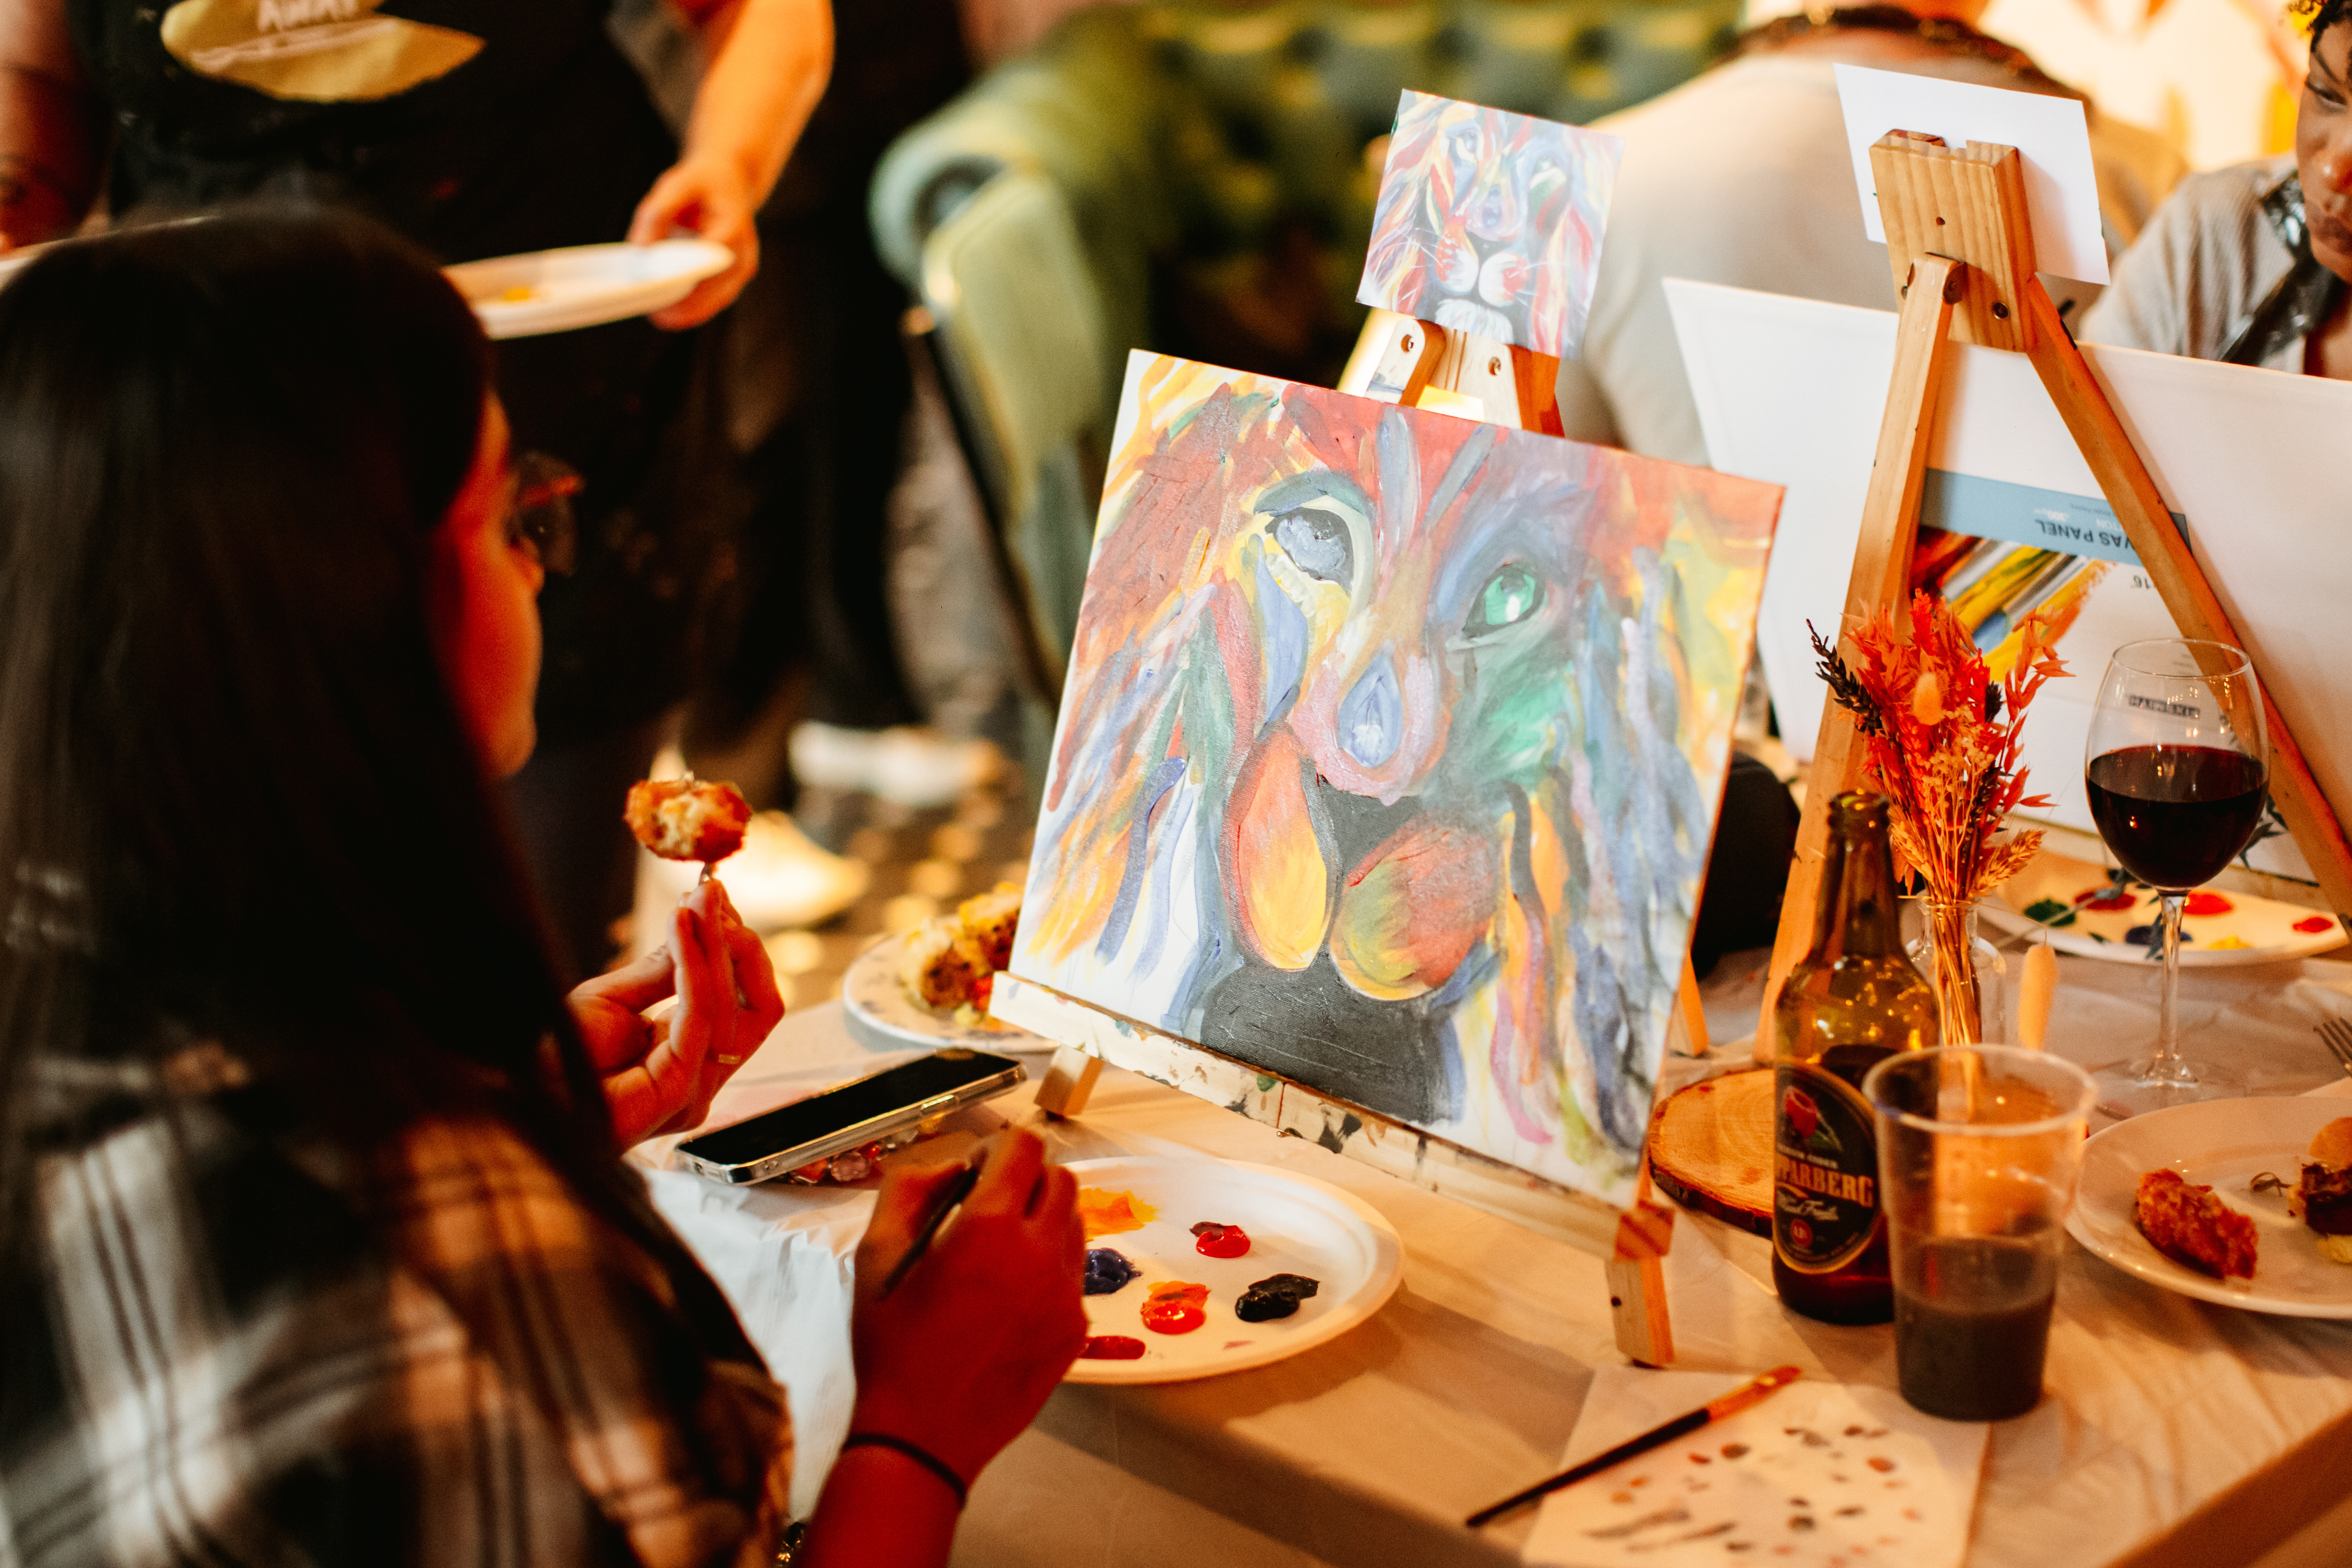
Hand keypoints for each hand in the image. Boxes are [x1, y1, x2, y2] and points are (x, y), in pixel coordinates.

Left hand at [566, 878, 783, 1144]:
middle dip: (739, 945)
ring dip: (716, 944)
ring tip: (697, 901)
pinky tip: (682, 928)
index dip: (737, 952)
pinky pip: (701, 1016)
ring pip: (733, 1006)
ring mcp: (696, 1089)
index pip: (745, 1004)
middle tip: (713, 897)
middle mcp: (704, 1077)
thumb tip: (698, 927)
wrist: (525, 1098)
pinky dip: (695, 966)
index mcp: (693, 1060)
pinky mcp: (680, 1089)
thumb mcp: (614, 1000)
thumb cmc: (558, 1062)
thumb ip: (662, 972)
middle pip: (757, 1006)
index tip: (714, 901)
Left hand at [627, 152, 758, 328]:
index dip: (684, 277)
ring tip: (656, 314)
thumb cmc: (699, 184)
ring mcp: (741, 272)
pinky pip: (712, 304)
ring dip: (686, 312)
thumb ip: (656, 216)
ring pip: (713, 304)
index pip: (709, 261)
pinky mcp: (733, 282)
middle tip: (653, 314)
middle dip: (682, 305)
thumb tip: (641, 252)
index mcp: (732, 228)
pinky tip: (667, 310)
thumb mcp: (674, 186)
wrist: (729, 182)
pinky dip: (690, 310)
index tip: (659, 290)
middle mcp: (743, 255)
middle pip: (713, 291)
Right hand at [845, 1130, 1087, 1483]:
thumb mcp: (874, 1256)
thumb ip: (908, 1190)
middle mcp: (1038, 1256)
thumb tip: (947, 1166)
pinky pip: (1074, 1274)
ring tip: (1000, 1249)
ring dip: (1042, 1219)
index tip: (977, 1169)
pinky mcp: (1076, 1330)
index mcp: (988, 1230)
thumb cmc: (894, 1350)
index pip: (1023, 1146)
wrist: (923, 1437)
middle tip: (990, 1203)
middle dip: (1026, 1178)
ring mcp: (1065, 1296)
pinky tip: (1010, 1294)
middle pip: (1060, 1179)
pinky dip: (1049, 1268)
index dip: (997, 1146)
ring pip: (1074, 1224)